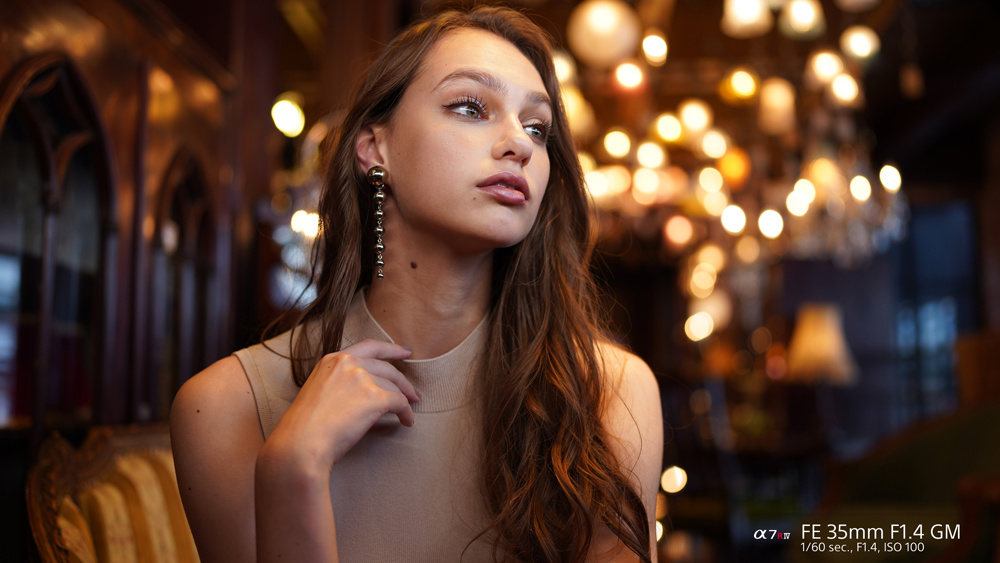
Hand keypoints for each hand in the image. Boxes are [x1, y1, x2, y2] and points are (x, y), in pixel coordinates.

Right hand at [259, 339, 417, 475]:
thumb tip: (360, 391)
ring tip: (409, 411)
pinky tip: (407, 421)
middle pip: (386, 367)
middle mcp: (348, 363)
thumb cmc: (305, 428)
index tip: (405, 353)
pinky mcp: (375, 397)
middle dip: (403, 380)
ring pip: (394, 386)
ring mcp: (362, 378)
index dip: (390, 349)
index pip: (368, 347)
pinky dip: (407, 413)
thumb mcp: (317, 391)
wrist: (300, 445)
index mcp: (332, 360)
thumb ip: (338, 382)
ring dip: (405, 399)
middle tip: (413, 391)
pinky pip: (400, 403)